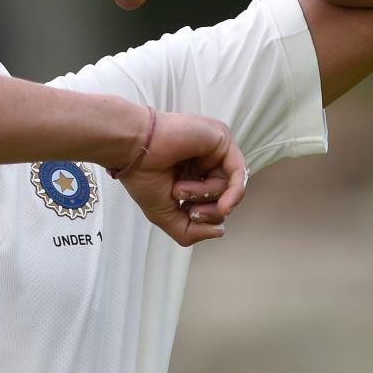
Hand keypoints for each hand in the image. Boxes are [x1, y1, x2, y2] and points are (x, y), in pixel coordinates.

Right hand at [116, 111, 246, 245]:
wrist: (132, 149)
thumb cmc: (141, 175)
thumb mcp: (164, 216)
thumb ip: (189, 232)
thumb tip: (218, 231)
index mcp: (190, 176)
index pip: (213, 204)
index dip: (203, 218)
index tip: (184, 214)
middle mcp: (204, 162)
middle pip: (225, 197)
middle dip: (208, 212)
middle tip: (186, 207)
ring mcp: (213, 150)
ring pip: (230, 187)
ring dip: (204, 196)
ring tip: (179, 188)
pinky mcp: (221, 140)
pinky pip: (239, 173)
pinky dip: (234, 194)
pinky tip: (224, 206)